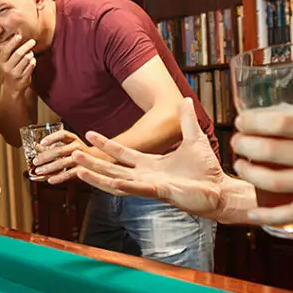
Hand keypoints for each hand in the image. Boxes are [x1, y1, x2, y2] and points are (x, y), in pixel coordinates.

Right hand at [0, 33, 35, 92]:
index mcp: (1, 61)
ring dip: (30, 54)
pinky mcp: (23, 78)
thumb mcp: (1, 60)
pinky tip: (32, 60)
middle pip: (18, 54)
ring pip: (26, 59)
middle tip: (32, 41)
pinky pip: (31, 66)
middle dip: (26, 46)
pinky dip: (33, 61)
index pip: (6, 50)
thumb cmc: (8, 68)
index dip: (13, 42)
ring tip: (31, 52)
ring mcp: (16, 74)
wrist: (13, 86)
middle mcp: (7, 68)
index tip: (19, 35)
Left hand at [32, 129, 106, 177]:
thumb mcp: (69, 146)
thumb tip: (36, 146)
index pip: (63, 135)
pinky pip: (69, 174)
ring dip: (49, 168)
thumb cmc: (80, 153)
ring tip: (39, 171)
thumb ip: (53, 146)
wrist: (101, 161)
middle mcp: (78, 147)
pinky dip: (59, 177)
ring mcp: (82, 158)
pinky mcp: (83, 169)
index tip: (42, 142)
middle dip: (45, 156)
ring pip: (63, 163)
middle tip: (35, 161)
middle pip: (59, 150)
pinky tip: (50, 180)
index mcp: (74, 139)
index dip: (52, 138)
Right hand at [50, 98, 229, 218]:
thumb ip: (187, 120)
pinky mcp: (160, 192)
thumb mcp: (194, 138)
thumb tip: (186, 100)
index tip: (88, 134)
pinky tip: (111, 181)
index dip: (106, 144)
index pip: (122, 153)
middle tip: (73, 154)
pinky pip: (137, 189)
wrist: (220, 189)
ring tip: (79, 169)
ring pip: (117, 182)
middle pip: (112, 169)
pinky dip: (124, 186)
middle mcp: (145, 176)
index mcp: (150, 164)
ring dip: (98, 176)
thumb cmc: (207, 169)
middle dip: (93, 162)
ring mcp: (151, 185)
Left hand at [232, 96, 292, 224]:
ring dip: (252, 174)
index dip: (254, 122)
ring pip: (279, 182)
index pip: (282, 123)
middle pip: (273, 151)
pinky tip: (254, 214)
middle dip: (245, 146)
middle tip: (236, 142)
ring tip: (241, 166)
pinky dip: (272, 216)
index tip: (242, 121)